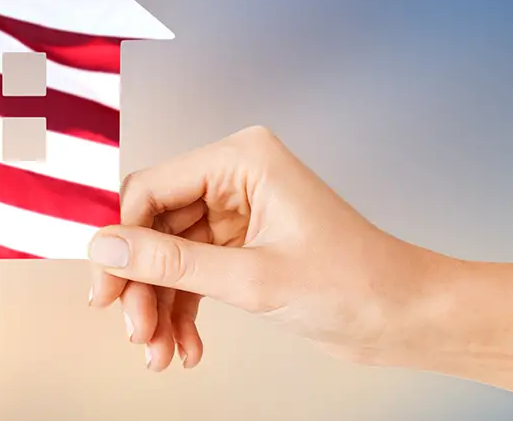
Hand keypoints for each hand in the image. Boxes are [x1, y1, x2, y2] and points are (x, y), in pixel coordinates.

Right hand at [87, 126, 452, 370]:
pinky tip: (185, 347)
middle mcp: (236, 178)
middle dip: (142, 285)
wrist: (406, 319)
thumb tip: (107, 250)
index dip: (121, 240)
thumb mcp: (253, 279)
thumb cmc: (357, 284)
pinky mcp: (242, 245)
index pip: (151, 190)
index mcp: (242, 160)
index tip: (105, 286)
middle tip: (134, 330)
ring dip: (160, 307)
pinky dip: (183, 312)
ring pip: (169, 257)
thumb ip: (172, 265)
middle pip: (155, 227)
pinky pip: (193, 275)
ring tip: (160, 352)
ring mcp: (238, 212)